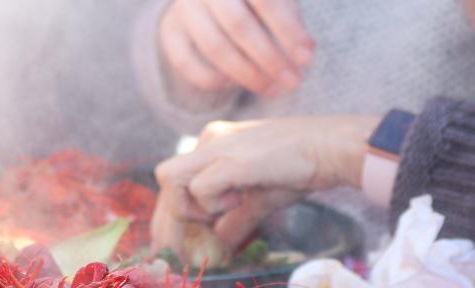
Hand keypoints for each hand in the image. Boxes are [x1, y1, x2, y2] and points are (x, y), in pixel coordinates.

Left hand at [151, 115, 378, 256]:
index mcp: (212, 144)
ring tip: (218, 216)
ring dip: (187, 209)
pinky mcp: (232, 159)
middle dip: (165, 226)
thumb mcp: (260, 197)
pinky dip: (211, 206)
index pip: (174, 182)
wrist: (335, 148)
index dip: (167, 218)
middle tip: (174, 257)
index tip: (171, 248)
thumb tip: (221, 243)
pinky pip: (199, 188)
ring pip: (168, 179)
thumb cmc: (303, 168)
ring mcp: (218, 146)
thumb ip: (236, 219)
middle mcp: (208, 140)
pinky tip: (238, 201)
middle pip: (164, 183)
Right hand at [158, 0, 313, 95]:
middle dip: (269, 59)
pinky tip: (236, 84)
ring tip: (272, 89)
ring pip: (215, 47)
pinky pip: (188, 64)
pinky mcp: (170, 32)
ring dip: (247, 75)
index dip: (288, 30)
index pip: (266, 1)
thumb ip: (288, 17)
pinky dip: (215, 79)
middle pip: (238, 26)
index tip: (307, 58)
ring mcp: (183, 8)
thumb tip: (303, 54)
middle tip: (292, 82)